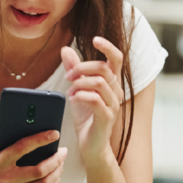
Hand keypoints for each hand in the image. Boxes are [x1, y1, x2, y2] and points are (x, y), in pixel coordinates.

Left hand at [61, 37, 122, 160]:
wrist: (91, 143)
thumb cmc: (86, 116)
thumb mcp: (77, 88)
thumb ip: (73, 69)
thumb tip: (65, 49)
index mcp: (111, 82)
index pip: (116, 59)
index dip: (108, 47)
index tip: (94, 39)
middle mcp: (116, 91)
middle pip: (104, 68)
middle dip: (82, 68)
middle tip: (68, 76)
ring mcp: (113, 104)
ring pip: (100, 82)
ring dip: (80, 83)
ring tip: (70, 90)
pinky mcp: (106, 117)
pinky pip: (95, 100)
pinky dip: (81, 96)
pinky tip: (73, 98)